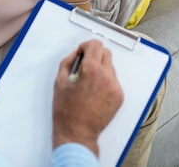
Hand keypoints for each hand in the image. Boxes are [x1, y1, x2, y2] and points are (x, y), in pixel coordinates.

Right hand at [52, 39, 123, 156]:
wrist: (77, 134)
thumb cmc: (66, 110)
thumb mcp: (60, 81)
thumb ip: (68, 61)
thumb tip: (77, 52)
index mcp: (92, 70)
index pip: (95, 45)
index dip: (86, 46)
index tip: (81, 53)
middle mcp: (107, 77)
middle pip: (106, 52)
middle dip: (94, 55)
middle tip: (84, 66)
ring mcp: (115, 87)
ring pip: (110, 66)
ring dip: (100, 67)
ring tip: (88, 81)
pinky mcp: (119, 97)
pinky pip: (113, 80)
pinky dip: (105, 80)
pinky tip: (95, 91)